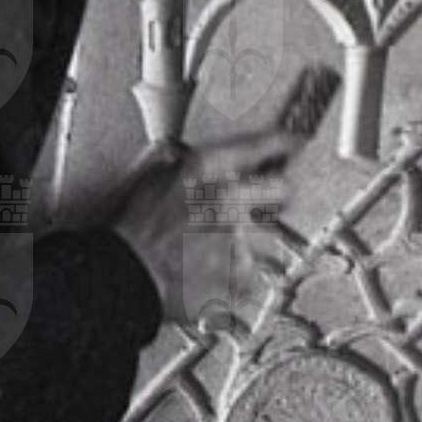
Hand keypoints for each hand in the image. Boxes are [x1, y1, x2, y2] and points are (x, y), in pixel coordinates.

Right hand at [110, 126, 293, 322]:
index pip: (264, 145)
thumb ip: (192, 168)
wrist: (126, 276)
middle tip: (265, 205)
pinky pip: (256, 271)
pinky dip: (241, 274)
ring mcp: (240, 239)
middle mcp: (229, 199)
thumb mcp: (157, 179)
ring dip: (253, 241)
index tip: (296, 145)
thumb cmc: (134, 232)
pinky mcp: (243, 275)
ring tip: (218, 250)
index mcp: (206, 169)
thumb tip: (214, 163)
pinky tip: (215, 273)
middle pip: (283, 190)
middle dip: (278, 196)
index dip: (284, 144)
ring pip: (271, 236)